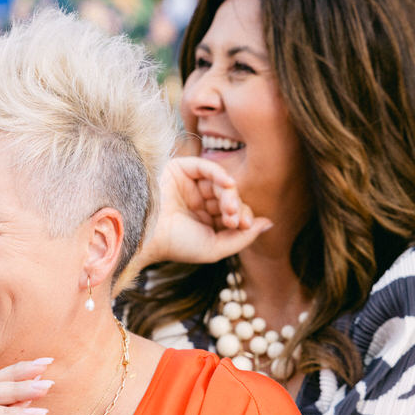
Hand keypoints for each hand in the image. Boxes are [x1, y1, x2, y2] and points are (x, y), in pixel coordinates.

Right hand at [139, 156, 272, 269]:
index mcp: (204, 222)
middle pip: (229, 197)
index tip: (241, 225)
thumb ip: (243, 237)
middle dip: (236, 206)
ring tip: (227, 208)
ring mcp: (189, 186)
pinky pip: (206, 166)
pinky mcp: (179, 170)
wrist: (145, 234)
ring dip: (230, 193)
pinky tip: (228, 184)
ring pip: (220, 182)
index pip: (232, 213)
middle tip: (233, 218)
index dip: (242, 217)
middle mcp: (197, 203)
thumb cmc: (176, 245)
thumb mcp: (215, 248)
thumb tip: (269, 222)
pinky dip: (219, 173)